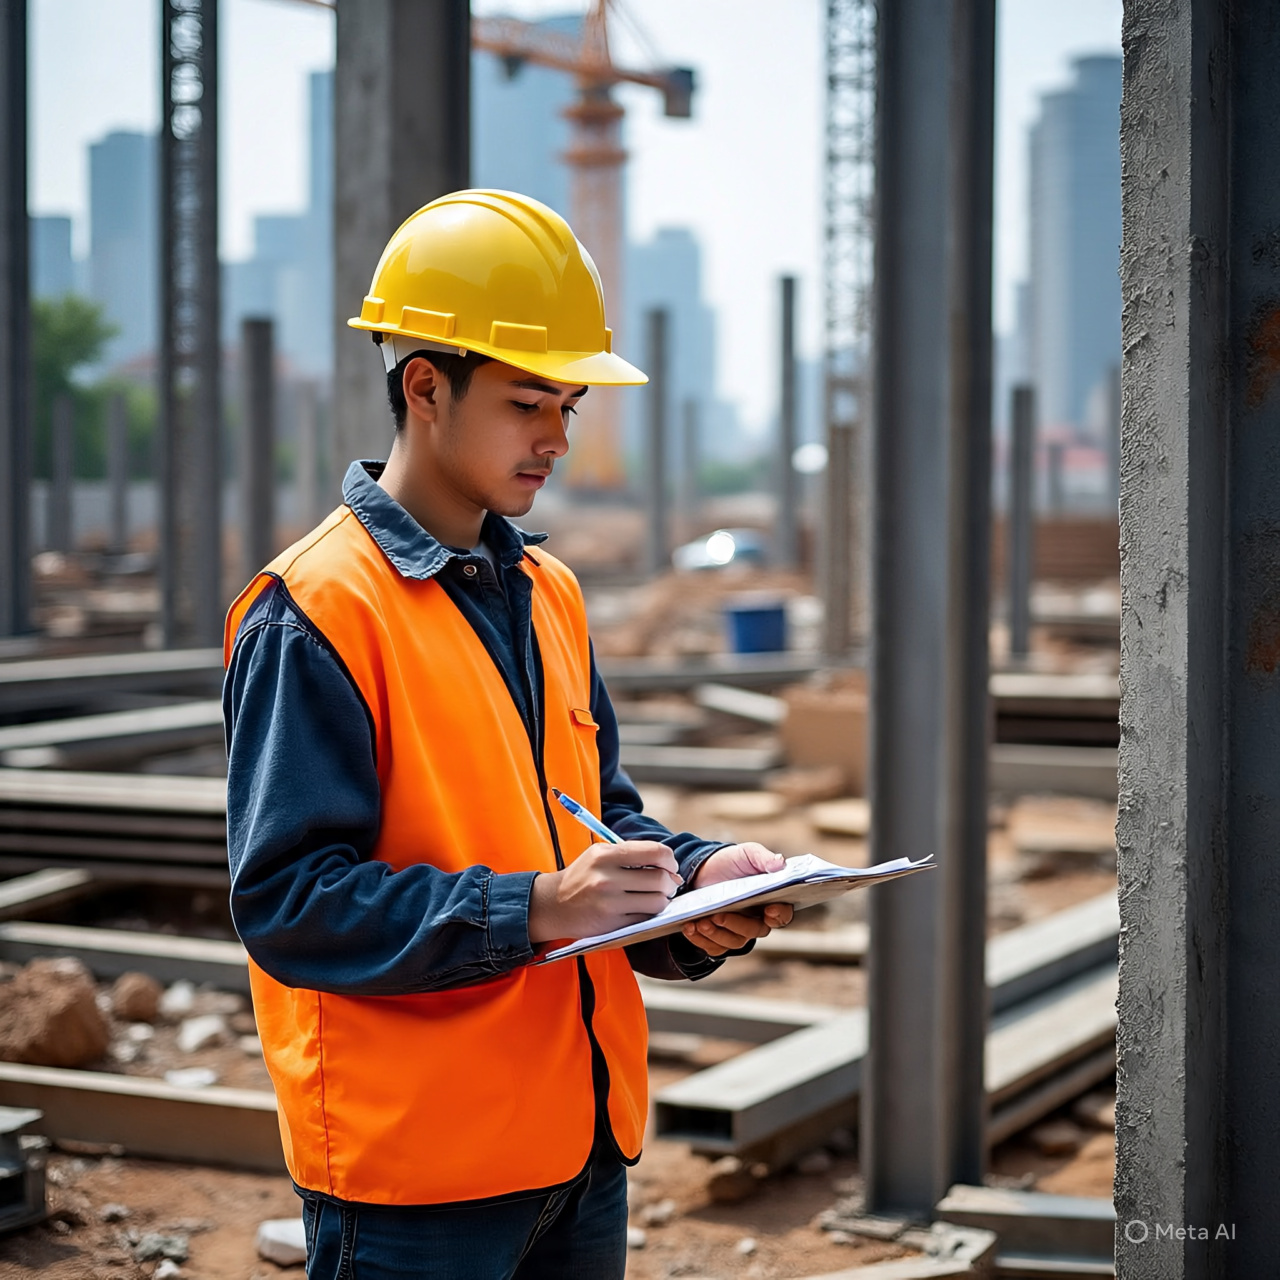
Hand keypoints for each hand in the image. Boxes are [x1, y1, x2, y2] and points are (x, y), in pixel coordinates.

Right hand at [528, 840, 680, 942]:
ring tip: (655, 896)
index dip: (669, 859)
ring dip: (663, 900)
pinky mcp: (612, 924)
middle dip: (670, 883)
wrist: (553, 905)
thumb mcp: (599, 854)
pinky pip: (645, 918)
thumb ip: (631, 853)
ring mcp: (609, 903)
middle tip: (667, 884)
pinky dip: (650, 913)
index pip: (654, 852)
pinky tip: (642, 908)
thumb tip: (668, 864)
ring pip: (657, 902)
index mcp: (605, 855)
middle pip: (660, 879)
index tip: (670, 865)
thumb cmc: (583, 876)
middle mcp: (606, 878)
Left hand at [680, 842, 794, 956]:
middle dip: (736, 924)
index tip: (770, 909)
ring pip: (733, 942)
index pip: (782, 914)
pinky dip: (701, 939)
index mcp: (771, 900)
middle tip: (718, 915)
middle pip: (755, 930)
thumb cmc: (731, 862)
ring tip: (701, 921)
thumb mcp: (748, 854)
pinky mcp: (718, 938)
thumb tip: (781, 864)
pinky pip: (713, 947)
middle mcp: (757, 920)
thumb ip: (764, 858)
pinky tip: (690, 927)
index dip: (779, 914)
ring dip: (716, 934)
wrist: (702, 869)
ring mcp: (738, 931)